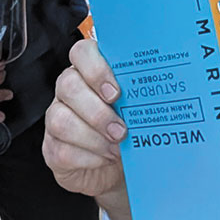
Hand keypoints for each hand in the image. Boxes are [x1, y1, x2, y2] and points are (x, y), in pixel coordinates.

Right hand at [42, 39, 126, 199]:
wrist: (117, 167)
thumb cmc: (129, 128)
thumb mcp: (137, 107)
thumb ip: (142, 94)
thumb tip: (167, 93)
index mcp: (89, 70)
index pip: (82, 52)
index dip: (96, 69)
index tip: (116, 93)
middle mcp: (68, 89)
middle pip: (68, 85)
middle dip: (98, 111)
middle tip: (122, 130)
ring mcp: (55, 117)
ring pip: (61, 120)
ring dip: (94, 137)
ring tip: (117, 147)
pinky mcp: (52, 148)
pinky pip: (62, 150)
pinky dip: (88, 157)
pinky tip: (105, 158)